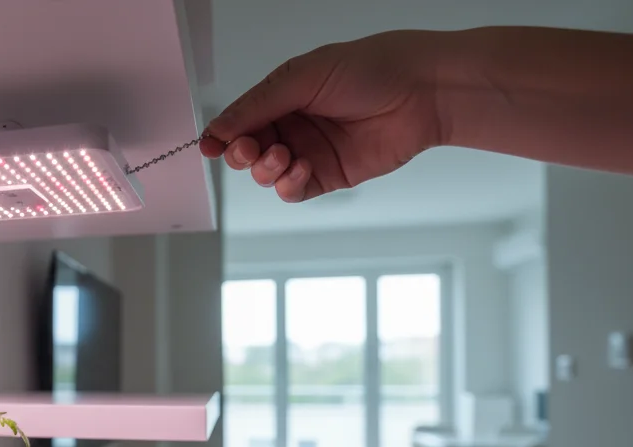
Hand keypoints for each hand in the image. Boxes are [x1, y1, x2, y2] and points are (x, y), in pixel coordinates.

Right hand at [201, 30, 449, 202]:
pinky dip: (288, 185)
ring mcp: (309, 152)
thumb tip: (217, 128)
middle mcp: (292, 125)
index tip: (210, 144)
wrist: (422, 91)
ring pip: (267, 174)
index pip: (240, 120)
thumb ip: (258, 105)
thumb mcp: (304, 77)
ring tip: (284, 157)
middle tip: (251, 148)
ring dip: (266, 170)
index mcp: (282, 97)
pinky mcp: (329, 176)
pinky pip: (293, 191)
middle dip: (242, 154)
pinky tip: (301, 170)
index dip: (222, 134)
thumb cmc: (370, 69)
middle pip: (247, 151)